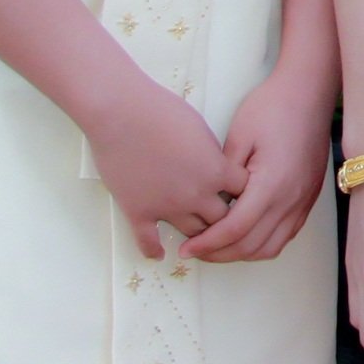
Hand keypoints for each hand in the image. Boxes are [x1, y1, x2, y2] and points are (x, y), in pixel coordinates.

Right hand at [82, 75, 248, 260]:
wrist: (121, 113)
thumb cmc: (162, 110)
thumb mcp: (201, 128)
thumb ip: (211, 154)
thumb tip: (213, 168)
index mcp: (215, 171)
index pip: (243, 193)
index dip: (242, 192)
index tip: (237, 192)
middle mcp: (196, 195)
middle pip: (222, 220)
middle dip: (224, 217)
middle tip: (220, 216)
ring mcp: (166, 207)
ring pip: (193, 234)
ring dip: (197, 234)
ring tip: (197, 235)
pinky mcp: (138, 212)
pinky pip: (149, 242)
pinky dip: (154, 250)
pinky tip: (158, 253)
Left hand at [182, 69, 334, 263]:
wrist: (309, 92)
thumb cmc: (272, 107)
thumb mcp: (239, 136)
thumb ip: (223, 176)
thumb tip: (208, 203)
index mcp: (272, 184)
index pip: (235, 229)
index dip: (207, 243)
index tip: (185, 248)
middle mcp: (291, 199)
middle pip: (251, 245)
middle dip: (219, 254)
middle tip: (194, 250)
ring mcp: (302, 201)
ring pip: (270, 247)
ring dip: (241, 253)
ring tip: (216, 247)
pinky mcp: (308, 199)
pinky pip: (284, 235)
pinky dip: (261, 244)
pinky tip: (243, 235)